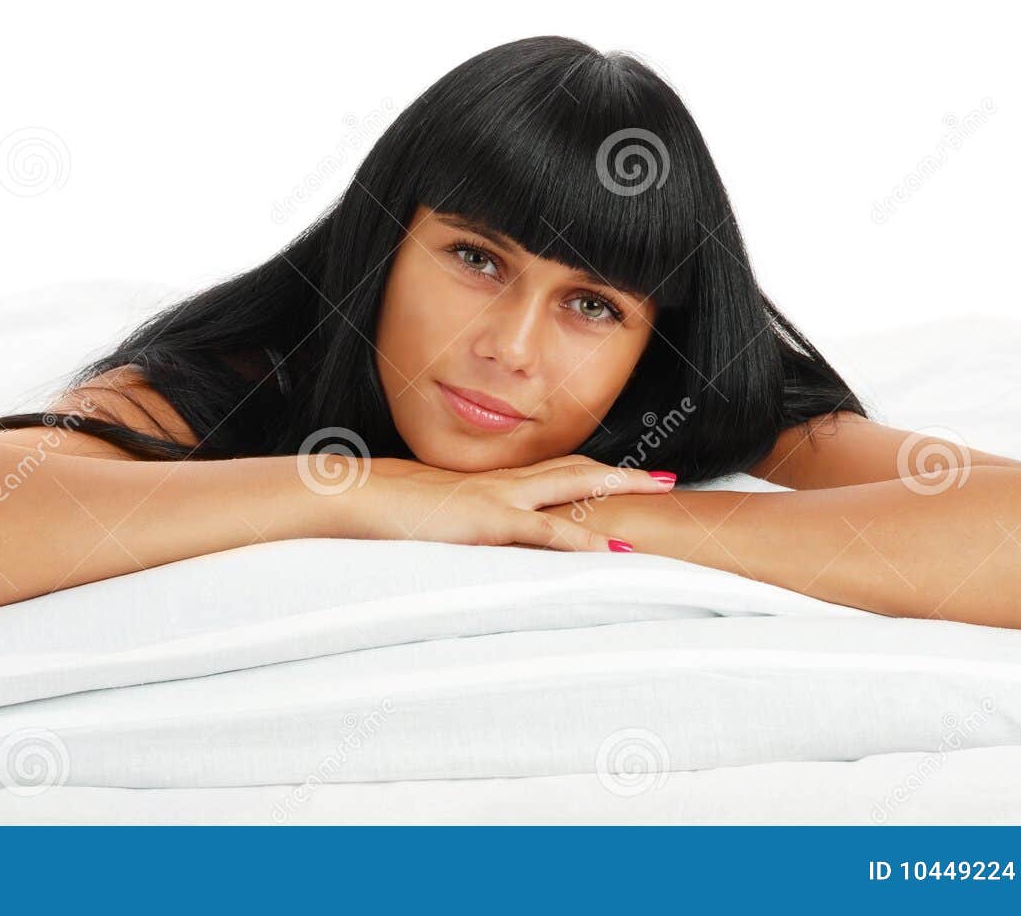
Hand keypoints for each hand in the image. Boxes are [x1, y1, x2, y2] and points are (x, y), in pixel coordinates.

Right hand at [339, 454, 673, 551]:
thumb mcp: (430, 514)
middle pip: (578, 469)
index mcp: (491, 482)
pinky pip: (545, 530)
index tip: (624, 475)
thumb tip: (463, 536)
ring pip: (574, 487)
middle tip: (666, 477)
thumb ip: (456, 522)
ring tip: (660, 493)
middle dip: (624, 474)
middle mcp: (503, 482)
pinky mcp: (489, 522)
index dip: (591, 472)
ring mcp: (499, 498)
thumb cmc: (383, 508)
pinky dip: (581, 539)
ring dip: (620, 491)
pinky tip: (610, 550)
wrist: (355, 497)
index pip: (553, 470)